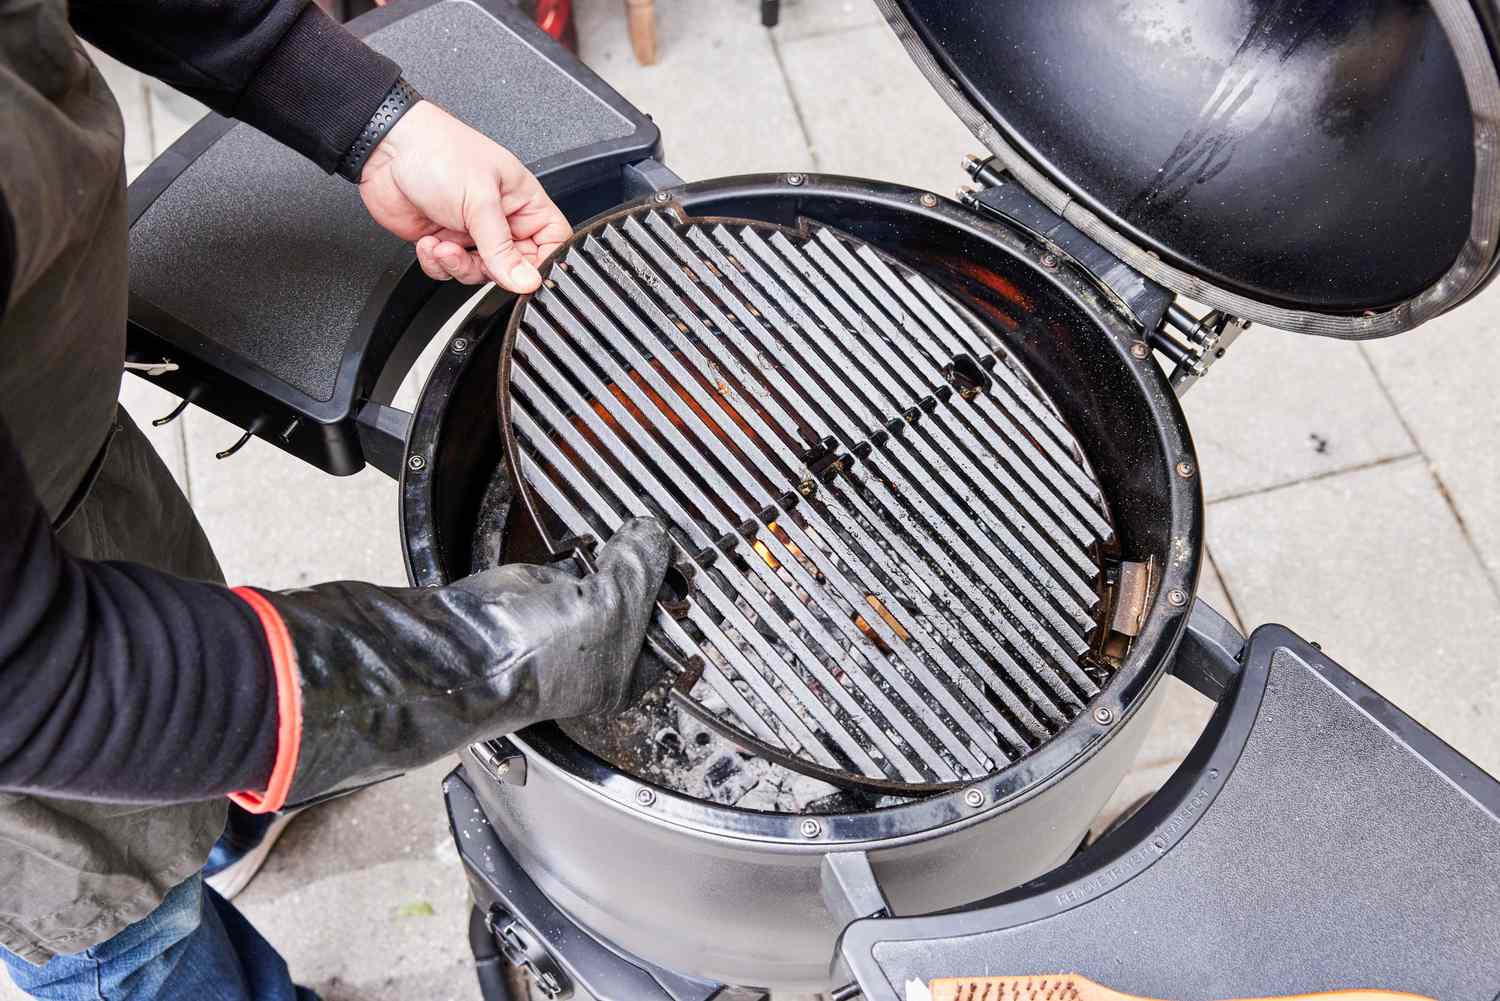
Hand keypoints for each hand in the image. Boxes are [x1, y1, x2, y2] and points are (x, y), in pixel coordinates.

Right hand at [257, 518, 670, 805]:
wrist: (467, 644)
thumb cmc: (540, 653)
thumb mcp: (616, 605)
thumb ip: (643, 566)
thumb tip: (654, 536)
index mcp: (625, 677)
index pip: (671, 635)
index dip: (682, 599)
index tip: (692, 566)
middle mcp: (599, 655)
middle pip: (640, 601)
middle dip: (649, 571)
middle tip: (661, 541)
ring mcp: (567, 623)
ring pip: (609, 579)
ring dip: (619, 555)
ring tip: (632, 534)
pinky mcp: (540, 594)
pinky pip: (575, 565)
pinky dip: (584, 549)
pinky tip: (592, 539)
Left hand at [357, 100, 571, 291]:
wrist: (387, 148)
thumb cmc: (438, 152)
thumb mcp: (479, 201)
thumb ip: (502, 248)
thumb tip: (526, 280)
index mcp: (523, 200)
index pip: (552, 242)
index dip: (543, 264)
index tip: (525, 276)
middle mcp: (501, 218)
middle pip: (513, 266)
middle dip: (490, 268)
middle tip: (475, 255)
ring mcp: (471, 231)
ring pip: (480, 273)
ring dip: (459, 266)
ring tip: (445, 245)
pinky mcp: (444, 241)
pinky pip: (450, 270)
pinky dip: (437, 263)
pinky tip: (430, 242)